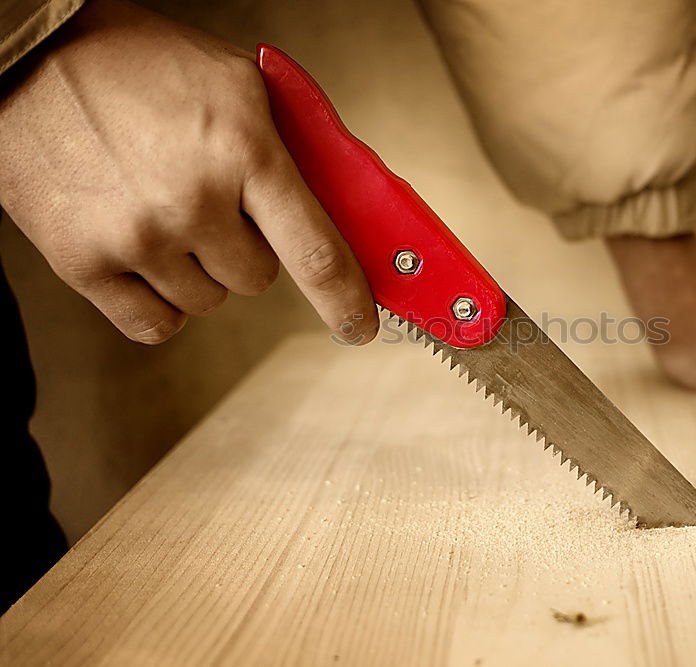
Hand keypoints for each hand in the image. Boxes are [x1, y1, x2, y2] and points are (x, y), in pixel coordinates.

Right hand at [0, 0, 377, 343]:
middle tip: (208, 201)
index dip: (345, 300)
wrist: (30, 55)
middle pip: (256, 278)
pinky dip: (157, 300)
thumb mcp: (237, 84)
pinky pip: (155, 323)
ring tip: (161, 209)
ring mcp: (137, 237)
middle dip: (244, 247)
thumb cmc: (140, 64)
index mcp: (243, 150)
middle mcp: (193, 201)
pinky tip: (143, 253)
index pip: (316, 253)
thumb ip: (292, 146)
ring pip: (207, 301)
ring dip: (197, 270)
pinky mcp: (83, 262)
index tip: (358, 326)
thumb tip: (342, 204)